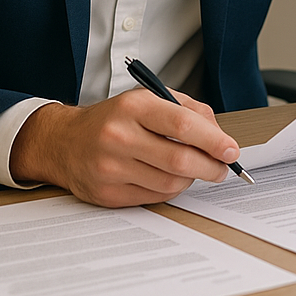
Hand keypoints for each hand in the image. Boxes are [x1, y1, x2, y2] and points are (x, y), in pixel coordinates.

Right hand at [9, 88, 241, 207]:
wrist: (64, 142)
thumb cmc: (114, 118)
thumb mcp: (148, 99)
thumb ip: (187, 110)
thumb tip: (219, 135)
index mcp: (133, 107)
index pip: (182, 124)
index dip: (213, 140)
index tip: (231, 149)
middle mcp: (119, 136)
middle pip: (179, 159)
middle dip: (210, 166)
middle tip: (223, 168)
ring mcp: (111, 168)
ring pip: (170, 183)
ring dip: (191, 179)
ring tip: (195, 170)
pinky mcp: (107, 194)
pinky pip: (154, 197)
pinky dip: (171, 190)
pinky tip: (170, 178)